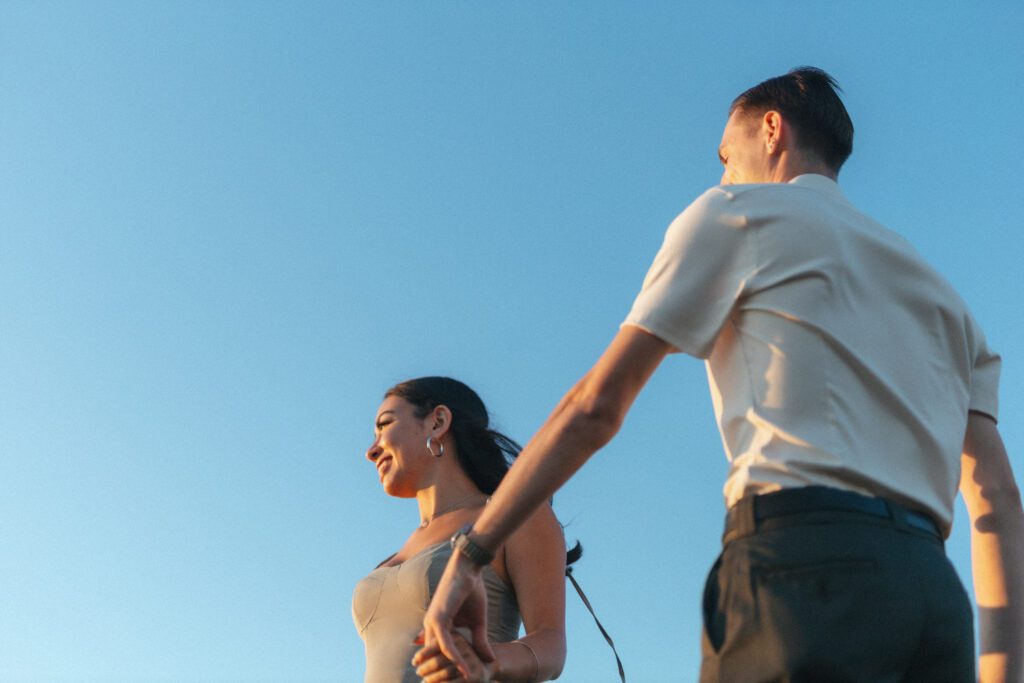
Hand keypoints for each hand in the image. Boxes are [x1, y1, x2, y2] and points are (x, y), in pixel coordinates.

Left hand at [421, 551, 494, 676]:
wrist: (469, 570)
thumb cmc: (472, 591)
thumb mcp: (478, 622)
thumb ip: (479, 640)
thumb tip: (489, 659)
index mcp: (439, 626)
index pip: (440, 653)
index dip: (447, 669)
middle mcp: (432, 626)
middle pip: (435, 657)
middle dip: (443, 676)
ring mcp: (433, 623)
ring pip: (439, 654)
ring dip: (451, 670)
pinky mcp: (438, 619)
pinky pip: (445, 644)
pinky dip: (455, 657)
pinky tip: (464, 669)